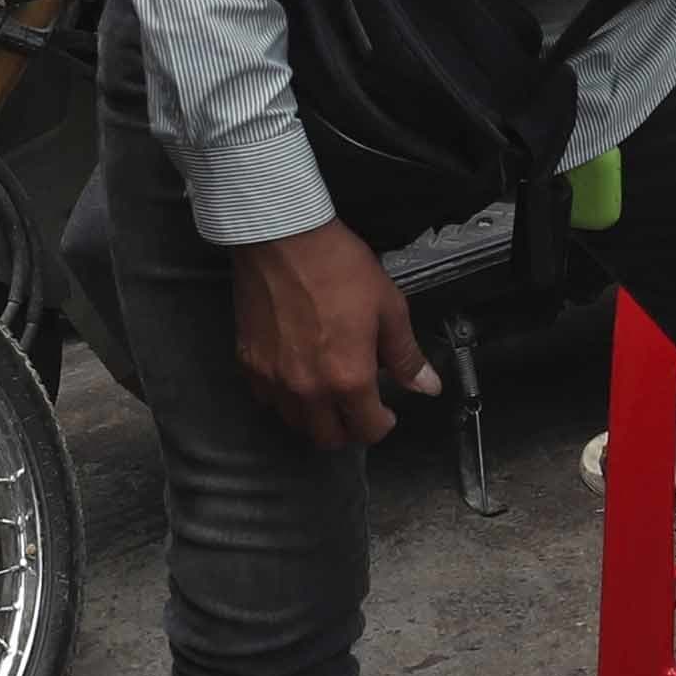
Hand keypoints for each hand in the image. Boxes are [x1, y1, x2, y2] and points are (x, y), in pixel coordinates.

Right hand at [230, 223, 441, 447]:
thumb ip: (406, 355)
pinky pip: (267, 399)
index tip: (385, 412)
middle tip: (358, 407)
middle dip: (349, 429)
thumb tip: (427, 386)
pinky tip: (297, 375)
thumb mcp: (388, 308)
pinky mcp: (249, 362)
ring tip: (328, 392)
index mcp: (348, 377)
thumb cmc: (338, 266)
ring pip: (295, 423)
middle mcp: (308, 388)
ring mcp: (274, 378)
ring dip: (315, 417)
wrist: (283, 238)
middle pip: (328, 438)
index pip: (367, 430)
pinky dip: (284, 398)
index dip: (382, 425)